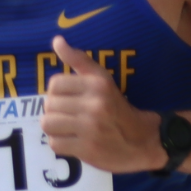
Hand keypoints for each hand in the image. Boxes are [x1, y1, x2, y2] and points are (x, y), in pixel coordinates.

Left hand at [42, 36, 164, 172]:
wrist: (143, 140)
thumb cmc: (117, 108)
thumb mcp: (103, 79)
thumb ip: (79, 60)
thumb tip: (56, 40)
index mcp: (97, 84)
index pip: (54, 84)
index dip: (57, 93)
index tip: (69, 99)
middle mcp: (94, 105)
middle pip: (49, 105)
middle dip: (55, 111)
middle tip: (69, 115)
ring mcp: (90, 129)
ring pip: (48, 124)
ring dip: (54, 128)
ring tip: (67, 128)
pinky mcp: (87, 149)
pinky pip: (55, 144)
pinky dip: (61, 143)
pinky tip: (73, 141)